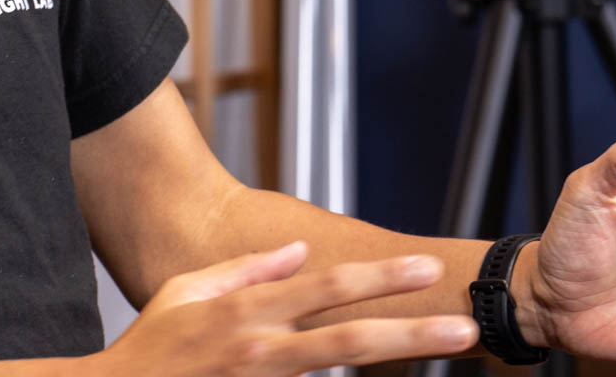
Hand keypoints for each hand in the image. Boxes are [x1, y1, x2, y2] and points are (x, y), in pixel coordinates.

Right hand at [96, 242, 477, 376]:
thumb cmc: (150, 347)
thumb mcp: (187, 290)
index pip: (325, 287)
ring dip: (395, 361)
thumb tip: (298, 251)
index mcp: (245, 312)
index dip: (380, 277)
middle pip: (349, 340)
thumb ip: (247, 269)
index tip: (426, 269)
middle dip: (411, 331)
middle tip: (465, 326)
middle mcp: (259, 349)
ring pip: (337, 371)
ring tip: (446, 347)